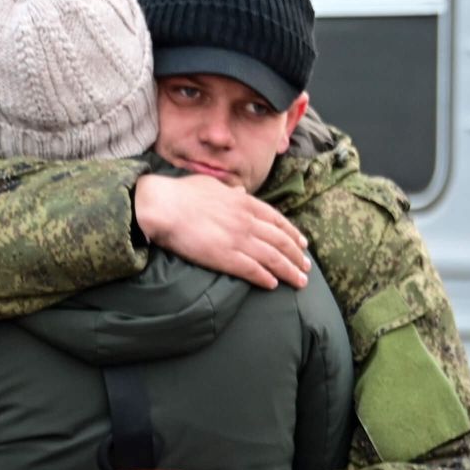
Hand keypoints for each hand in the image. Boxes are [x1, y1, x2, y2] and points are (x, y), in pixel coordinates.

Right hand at [134, 174, 309, 289]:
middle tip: (307, 268)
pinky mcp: (225, 257)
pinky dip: (265, 278)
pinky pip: (253, 270)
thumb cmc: (181, 193)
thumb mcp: (211, 185)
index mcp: (244, 202)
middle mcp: (247, 221)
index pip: (277, 220)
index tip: (303, 244)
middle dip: (297, 256)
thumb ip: (228, 190)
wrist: (162, 205)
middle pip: (281, 242)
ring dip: (290, 271)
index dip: (293, 234)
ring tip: (300, 282)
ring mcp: (238, 239)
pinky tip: (274, 285)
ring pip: (273, 258)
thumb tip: (238, 191)